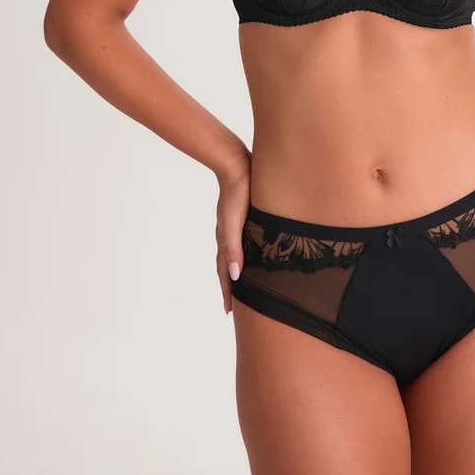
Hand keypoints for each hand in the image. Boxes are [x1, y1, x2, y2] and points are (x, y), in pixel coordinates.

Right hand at [215, 147, 251, 314]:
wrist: (235, 164)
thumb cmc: (237, 194)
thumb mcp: (234, 223)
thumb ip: (234, 248)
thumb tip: (234, 275)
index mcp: (226, 239)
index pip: (225, 272)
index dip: (228, 291)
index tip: (229, 310)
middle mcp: (228, 234)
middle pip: (227, 265)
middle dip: (230, 285)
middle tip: (233, 303)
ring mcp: (233, 224)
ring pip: (234, 253)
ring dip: (235, 270)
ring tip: (240, 282)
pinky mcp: (241, 214)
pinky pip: (240, 240)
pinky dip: (241, 252)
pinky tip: (249, 251)